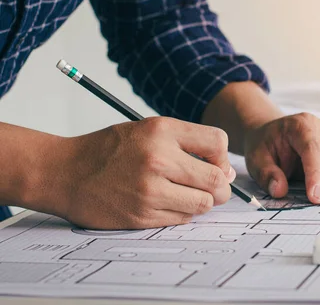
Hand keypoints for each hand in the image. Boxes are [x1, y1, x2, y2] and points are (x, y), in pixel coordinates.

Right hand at [54, 117, 234, 229]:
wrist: (64, 173)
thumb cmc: (108, 150)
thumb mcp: (148, 130)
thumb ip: (187, 143)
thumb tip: (225, 171)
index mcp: (161, 130)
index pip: (218, 142)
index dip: (222, 157)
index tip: (215, 163)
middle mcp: (158, 158)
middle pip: (216, 179)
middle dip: (221, 186)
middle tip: (213, 188)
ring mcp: (150, 189)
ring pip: (204, 203)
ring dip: (202, 202)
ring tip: (187, 195)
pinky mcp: (142, 215)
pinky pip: (182, 218)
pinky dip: (182, 213)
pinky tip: (168, 203)